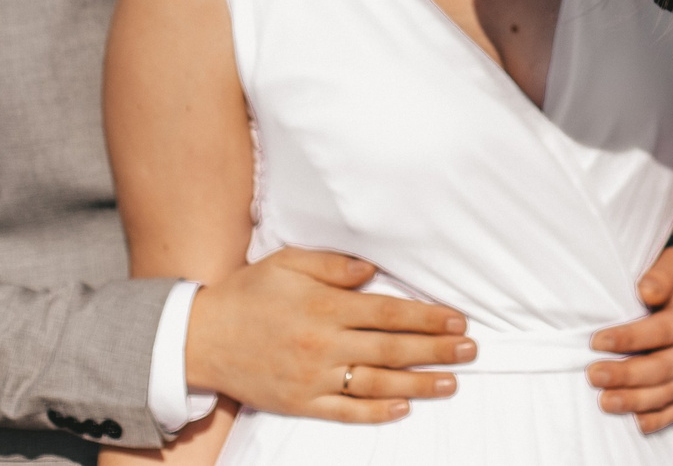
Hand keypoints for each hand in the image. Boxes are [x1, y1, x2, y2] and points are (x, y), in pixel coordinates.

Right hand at [186, 246, 473, 421]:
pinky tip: (403, 407)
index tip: (458, 320)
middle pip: (391, 349)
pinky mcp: (300, 402)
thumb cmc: (249, 294)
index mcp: (325, 306)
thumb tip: (372, 270)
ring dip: (418, 383)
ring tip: (451, 382)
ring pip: (376, 383)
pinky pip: (345, 410)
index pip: (388, 312)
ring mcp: (312, 377)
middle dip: (436, 349)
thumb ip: (333, 265)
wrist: (201, 338)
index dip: (427, 318)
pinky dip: (376, 411)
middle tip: (471, 350)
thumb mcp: (288, 263)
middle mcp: (323, 343)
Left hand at [587, 243, 672, 432]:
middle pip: (660, 368)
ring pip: (664, 394)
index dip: (629, 338)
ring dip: (634, 401)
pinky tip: (635, 424)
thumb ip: (661, 274)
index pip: (660, 331)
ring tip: (604, 402)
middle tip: (593, 375)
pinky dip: (656, 420)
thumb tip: (646, 291)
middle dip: (626, 374)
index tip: (597, 341)